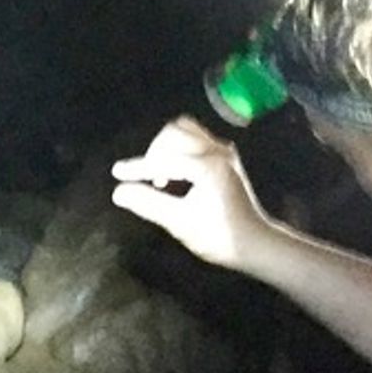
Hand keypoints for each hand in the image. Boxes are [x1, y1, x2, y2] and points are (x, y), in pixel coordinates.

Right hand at [111, 115, 267, 270]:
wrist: (255, 242)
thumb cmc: (219, 237)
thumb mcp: (179, 223)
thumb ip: (148, 203)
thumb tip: (118, 192)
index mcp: (207, 166)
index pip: (163, 159)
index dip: (137, 168)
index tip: (116, 173)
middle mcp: (217, 150)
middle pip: (173, 133)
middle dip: (154, 153)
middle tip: (147, 179)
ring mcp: (224, 150)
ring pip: (185, 130)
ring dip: (167, 146)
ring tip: (161, 174)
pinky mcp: (227, 155)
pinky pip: (196, 138)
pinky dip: (180, 148)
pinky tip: (176, 173)